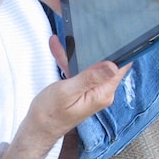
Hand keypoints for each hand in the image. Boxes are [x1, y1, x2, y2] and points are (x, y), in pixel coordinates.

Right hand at [0, 48, 130, 158]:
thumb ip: (90, 77)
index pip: (120, 68)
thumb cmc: (49, 114)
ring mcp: (93, 92)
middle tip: (88, 29)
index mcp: (102, 93)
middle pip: (107, 64)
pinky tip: (59, 48)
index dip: (120, 50)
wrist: (37, 129)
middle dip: (98, 47)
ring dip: (79, 53)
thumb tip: (113, 65)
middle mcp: (101, 93)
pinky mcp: (83, 91)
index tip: (114, 35)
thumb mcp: (67, 91)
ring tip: (67, 37)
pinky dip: (70, 61)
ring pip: (91, 66)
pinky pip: (80, 72)